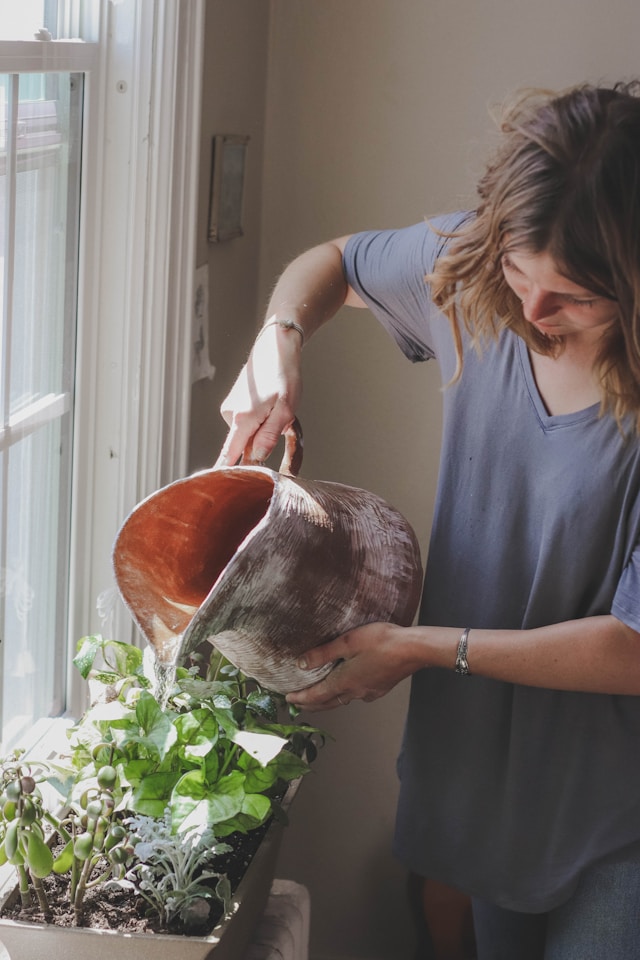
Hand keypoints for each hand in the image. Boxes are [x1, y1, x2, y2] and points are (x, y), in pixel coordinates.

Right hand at [215, 323, 302, 467]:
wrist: (276, 347)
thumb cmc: (284, 376)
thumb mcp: (285, 410)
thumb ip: (268, 437)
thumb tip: (255, 459)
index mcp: (243, 419)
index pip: (229, 454)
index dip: (223, 472)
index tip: (212, 488)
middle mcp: (230, 415)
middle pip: (242, 446)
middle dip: (261, 444)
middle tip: (282, 426)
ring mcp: (230, 409)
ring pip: (246, 433)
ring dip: (263, 429)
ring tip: (277, 408)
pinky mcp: (233, 404)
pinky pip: (246, 423)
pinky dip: (258, 420)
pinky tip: (268, 404)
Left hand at [286, 621, 416, 710]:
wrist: (413, 649)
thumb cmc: (382, 642)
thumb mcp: (348, 642)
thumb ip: (324, 653)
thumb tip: (301, 664)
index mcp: (345, 682)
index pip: (316, 695)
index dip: (300, 698)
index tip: (288, 700)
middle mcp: (356, 692)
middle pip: (328, 703)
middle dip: (311, 704)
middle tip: (298, 704)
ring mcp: (369, 692)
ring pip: (342, 700)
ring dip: (327, 701)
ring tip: (318, 697)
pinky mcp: (380, 688)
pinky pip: (356, 695)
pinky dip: (344, 695)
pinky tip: (347, 687)